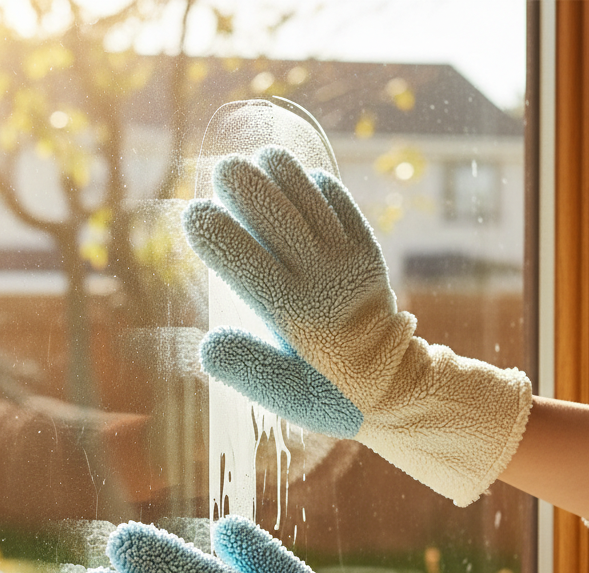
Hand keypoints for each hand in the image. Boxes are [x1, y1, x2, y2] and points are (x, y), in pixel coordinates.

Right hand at [183, 146, 531, 506]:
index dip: (217, 236)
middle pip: (278, 220)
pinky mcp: (368, 252)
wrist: (396, 386)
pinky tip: (299, 177)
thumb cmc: (329, 395)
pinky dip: (319, 186)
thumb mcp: (286, 396)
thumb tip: (207, 345)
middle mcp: (325, 282)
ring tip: (258, 159)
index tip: (193, 214)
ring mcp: (350, 263)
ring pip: (312, 202)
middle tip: (222, 171)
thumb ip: (248, 370)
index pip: (248, 266)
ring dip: (284, 174)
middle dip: (246, 188)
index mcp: (297, 319)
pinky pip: (343, 207)